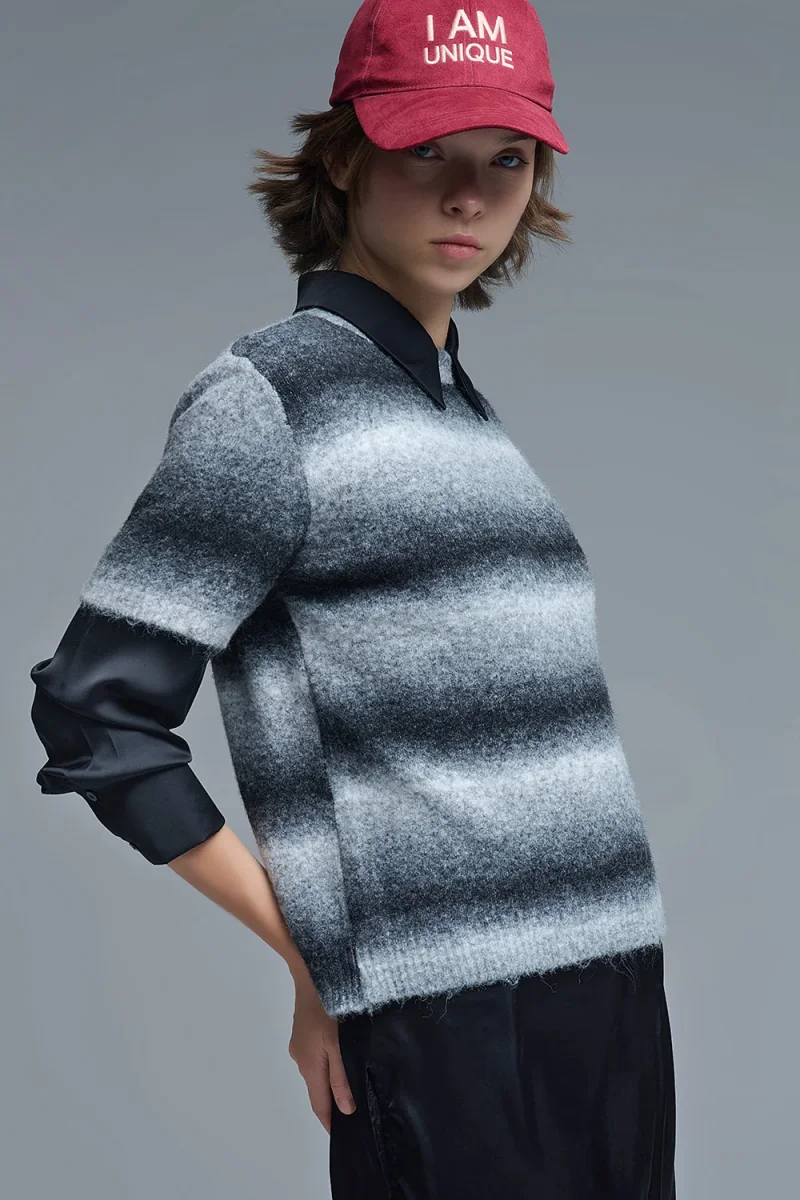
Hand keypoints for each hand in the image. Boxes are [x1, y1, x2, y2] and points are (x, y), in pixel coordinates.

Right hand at [288, 969, 356, 1132]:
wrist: (313, 969)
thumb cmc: (330, 1006)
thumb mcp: (340, 1044)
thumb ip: (341, 1078)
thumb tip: (345, 1109)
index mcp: (309, 1065)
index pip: (319, 1104)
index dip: (330, 1122)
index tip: (342, 1136)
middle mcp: (300, 1058)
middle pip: (317, 1088)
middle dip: (331, 1101)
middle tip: (354, 1111)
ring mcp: (300, 1043)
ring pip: (317, 1070)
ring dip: (330, 1080)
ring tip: (351, 1085)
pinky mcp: (304, 1030)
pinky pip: (316, 1055)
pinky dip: (327, 1063)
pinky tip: (340, 1057)